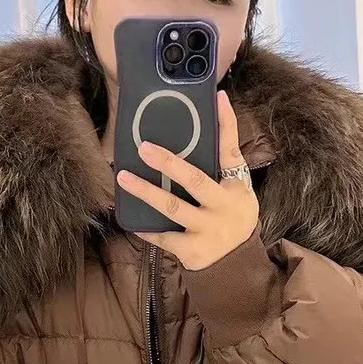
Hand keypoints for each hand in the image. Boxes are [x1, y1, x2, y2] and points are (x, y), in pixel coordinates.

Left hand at [116, 90, 259, 270]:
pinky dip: (148, 229)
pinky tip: (132, 221)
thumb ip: (224, 167)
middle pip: (195, 180)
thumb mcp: (238, 193)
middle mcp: (223, 208)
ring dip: (146, 191)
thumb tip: (205, 129)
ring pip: (173, 207)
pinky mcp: (192, 250)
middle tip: (144, 147)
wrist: (236, 267)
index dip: (226, 124)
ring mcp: (207, 230)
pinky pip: (164, 237)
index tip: (216, 97)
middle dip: (169, 162)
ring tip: (124, 177)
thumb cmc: (232, 220)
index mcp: (236, 188)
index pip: (231, 151)